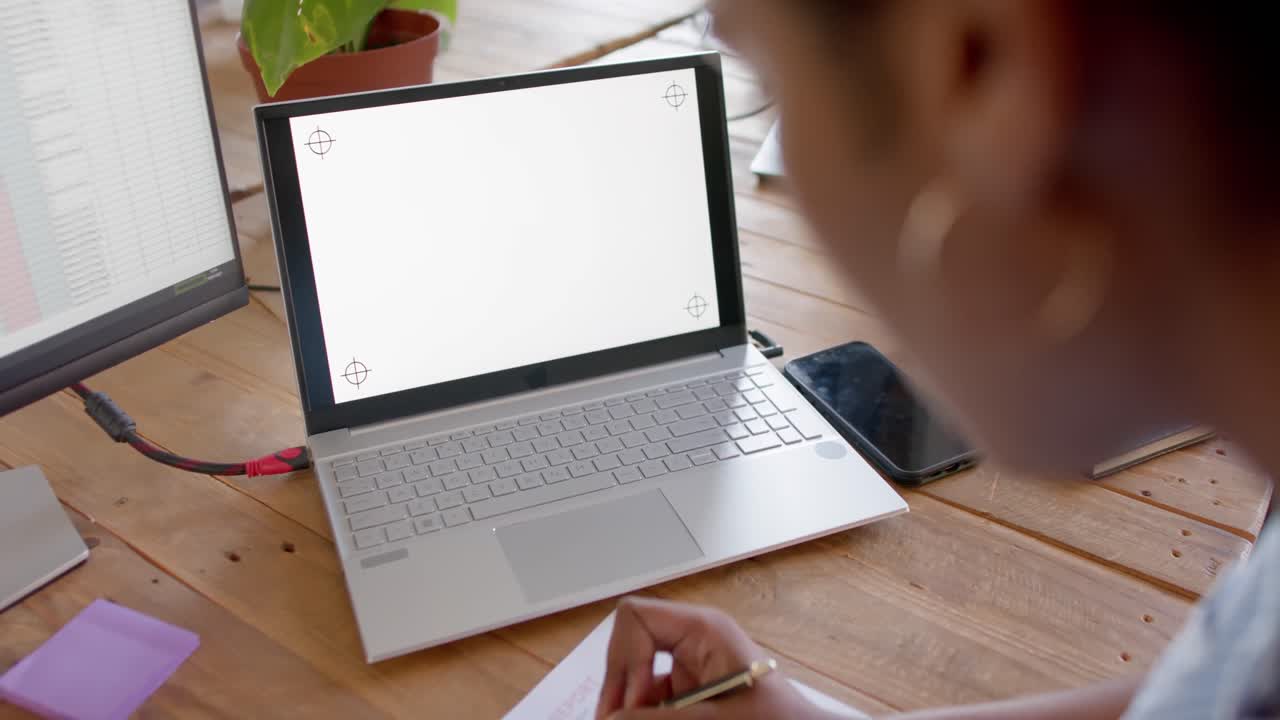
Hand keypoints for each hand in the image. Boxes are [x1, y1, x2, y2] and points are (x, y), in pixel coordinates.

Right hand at [596, 596, 833, 719]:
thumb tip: (609, 718)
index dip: (624, 659)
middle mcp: (692, 640)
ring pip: (635, 676)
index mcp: (703, 629)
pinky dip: (643, 713)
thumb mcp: (711, 719)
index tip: (631, 703)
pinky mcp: (689, 691)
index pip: (635, 616)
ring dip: (629, 705)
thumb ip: (656, 719)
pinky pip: (651, 696)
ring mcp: (689, 666)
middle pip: (628, 646)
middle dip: (619, 687)